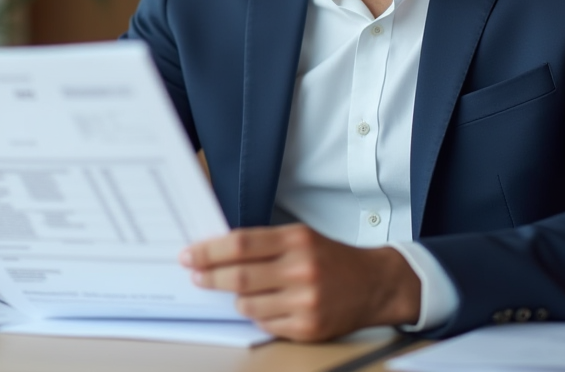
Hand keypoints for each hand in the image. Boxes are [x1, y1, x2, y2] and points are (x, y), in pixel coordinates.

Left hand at [180, 224, 420, 341]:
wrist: (374, 285)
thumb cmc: (331, 259)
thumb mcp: (301, 237)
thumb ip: (264, 243)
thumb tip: (217, 251)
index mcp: (296, 240)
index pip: (241, 244)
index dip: (209, 250)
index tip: (189, 255)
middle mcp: (301, 270)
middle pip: (239, 276)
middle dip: (209, 276)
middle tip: (196, 276)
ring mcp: (305, 301)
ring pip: (247, 304)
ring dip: (236, 299)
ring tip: (241, 291)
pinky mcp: (308, 327)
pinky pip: (264, 323)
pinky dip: (258, 315)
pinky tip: (267, 305)